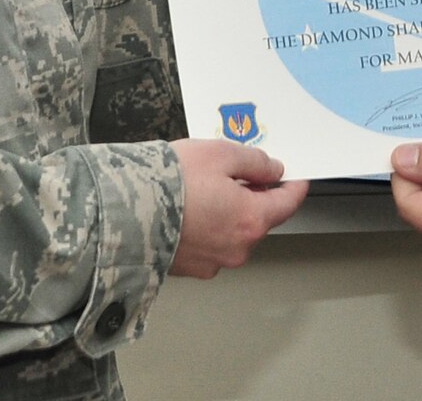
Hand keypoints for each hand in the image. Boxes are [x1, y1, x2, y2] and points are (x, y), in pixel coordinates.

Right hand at [169, 140, 307, 278]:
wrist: (125, 212)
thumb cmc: (171, 182)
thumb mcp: (220, 154)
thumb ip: (254, 162)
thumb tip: (273, 170)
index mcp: (251, 220)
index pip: (287, 205)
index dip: (294, 187)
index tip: (297, 178)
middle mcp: (237, 248)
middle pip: (258, 219)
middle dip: (254, 195)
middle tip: (235, 172)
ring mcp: (214, 262)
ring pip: (233, 232)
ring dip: (228, 212)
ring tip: (203, 188)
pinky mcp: (191, 268)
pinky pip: (210, 244)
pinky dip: (207, 227)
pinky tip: (189, 208)